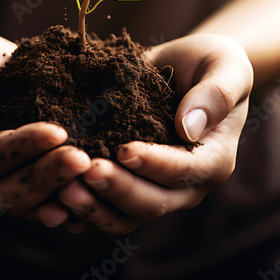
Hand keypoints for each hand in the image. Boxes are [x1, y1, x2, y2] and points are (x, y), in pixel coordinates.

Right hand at [0, 28, 90, 226]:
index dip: (22, 146)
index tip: (58, 132)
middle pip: (7, 190)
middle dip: (47, 176)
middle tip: (83, 160)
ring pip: (27, 204)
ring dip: (60, 193)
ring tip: (92, 175)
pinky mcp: (16, 184)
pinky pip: (41, 204)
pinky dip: (65, 202)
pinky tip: (92, 193)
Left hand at [58, 33, 252, 233]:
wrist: (187, 68)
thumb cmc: (211, 64)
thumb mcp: (226, 67)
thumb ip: (216, 94)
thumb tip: (189, 128)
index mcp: (212, 159)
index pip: (184, 170)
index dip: (154, 163)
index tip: (124, 149)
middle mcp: (185, 183)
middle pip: (153, 202)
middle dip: (118, 189)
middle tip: (85, 171)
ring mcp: (155, 187)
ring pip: (126, 214)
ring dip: (95, 206)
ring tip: (63, 189)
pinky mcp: (129, 181)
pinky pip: (106, 206)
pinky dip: (82, 209)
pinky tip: (54, 200)